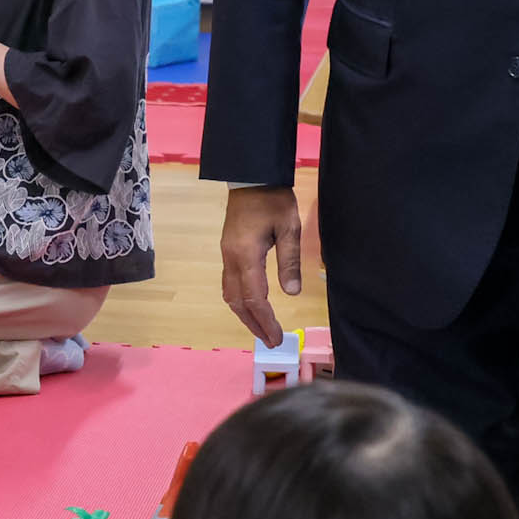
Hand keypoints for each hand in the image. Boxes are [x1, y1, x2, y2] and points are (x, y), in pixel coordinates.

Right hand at [220, 186, 304, 344]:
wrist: (250, 177)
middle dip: (253, 324)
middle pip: (237, 301)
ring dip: (244, 314)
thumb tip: (291, 293)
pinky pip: (229, 283)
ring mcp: (226, 255)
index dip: (265, 321)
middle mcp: (231, 259)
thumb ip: (289, 262)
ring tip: (261, 328)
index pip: (254, 298)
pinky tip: (251, 304)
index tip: (277, 337)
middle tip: (270, 341)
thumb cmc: (273, 200)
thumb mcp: (289, 228)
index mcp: (246, 256)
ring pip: (230, 294)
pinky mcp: (228, 250)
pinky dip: (240, 300)